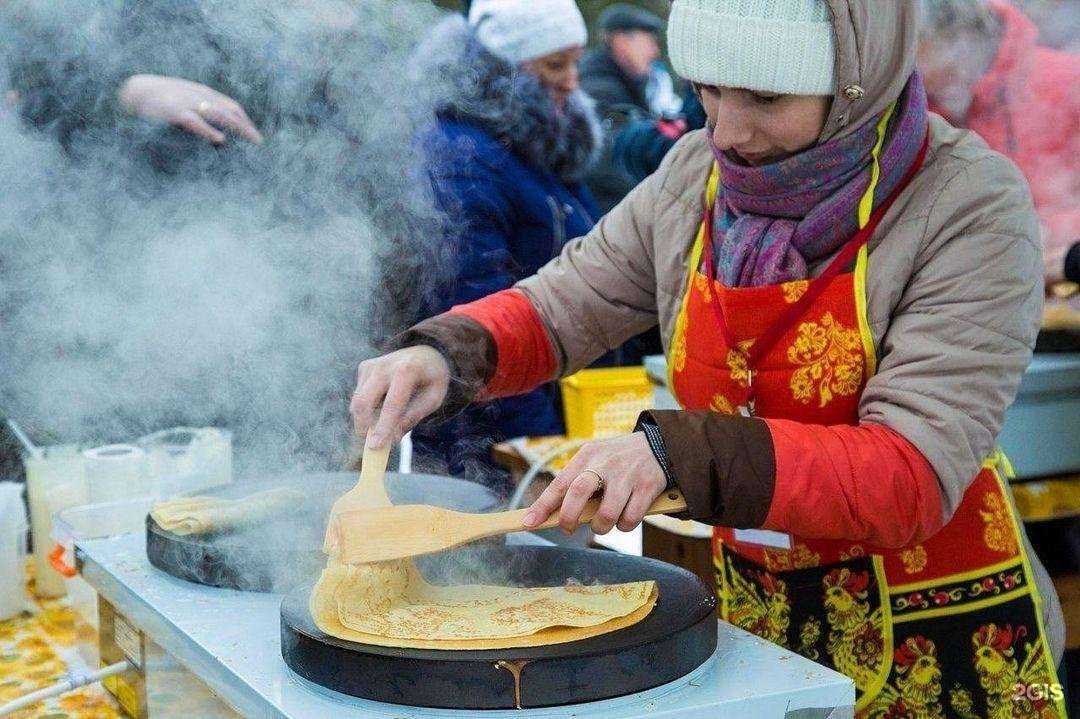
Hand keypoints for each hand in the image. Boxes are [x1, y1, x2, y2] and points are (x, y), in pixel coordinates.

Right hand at [117, 74, 263, 144]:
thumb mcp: (184, 107)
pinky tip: (220, 139)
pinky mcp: (173, 111)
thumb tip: (221, 142)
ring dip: (237, 127)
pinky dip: (208, 130)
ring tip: (251, 140)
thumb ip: (203, 119)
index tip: (256, 137)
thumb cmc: (159, 103)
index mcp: (203, 95)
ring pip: (218, 114)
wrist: (133, 91)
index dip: (246, 122)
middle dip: (246, 127)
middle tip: (259, 143)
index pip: (232, 107)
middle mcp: (199, 96)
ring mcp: (187, 102)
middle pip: (230, 111)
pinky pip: (194, 121)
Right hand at [349, 346, 450, 448]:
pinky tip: (383, 403)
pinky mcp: (364, 368)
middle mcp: (385, 365)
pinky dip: (367, 408)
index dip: (383, 427)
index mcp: (408, 370)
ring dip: (365, 419)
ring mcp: (372, 365)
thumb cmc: (431, 379)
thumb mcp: (433, 398)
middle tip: (372, 443)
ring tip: (385, 420)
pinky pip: (358, 396)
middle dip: (363, 426)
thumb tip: (393, 438)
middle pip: (363, 402)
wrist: (424, 354)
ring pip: (357, 401)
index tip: (374, 447)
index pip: (392, 404)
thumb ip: (413, 416)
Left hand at [522, 433, 664, 534]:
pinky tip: (625, 517)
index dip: (543, 506)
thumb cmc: (618, 459)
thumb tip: (553, 512)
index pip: (560, 483)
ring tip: (603, 523)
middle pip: (578, 493)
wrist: (659, 445)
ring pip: (606, 514)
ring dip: (601, 527)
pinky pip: (630, 519)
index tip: (529, 522)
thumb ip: (577, 481)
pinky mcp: (647, 487)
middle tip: (569, 528)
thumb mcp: (595, 458)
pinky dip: (624, 526)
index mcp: (587, 456)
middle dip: (569, 517)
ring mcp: (627, 475)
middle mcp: (605, 463)